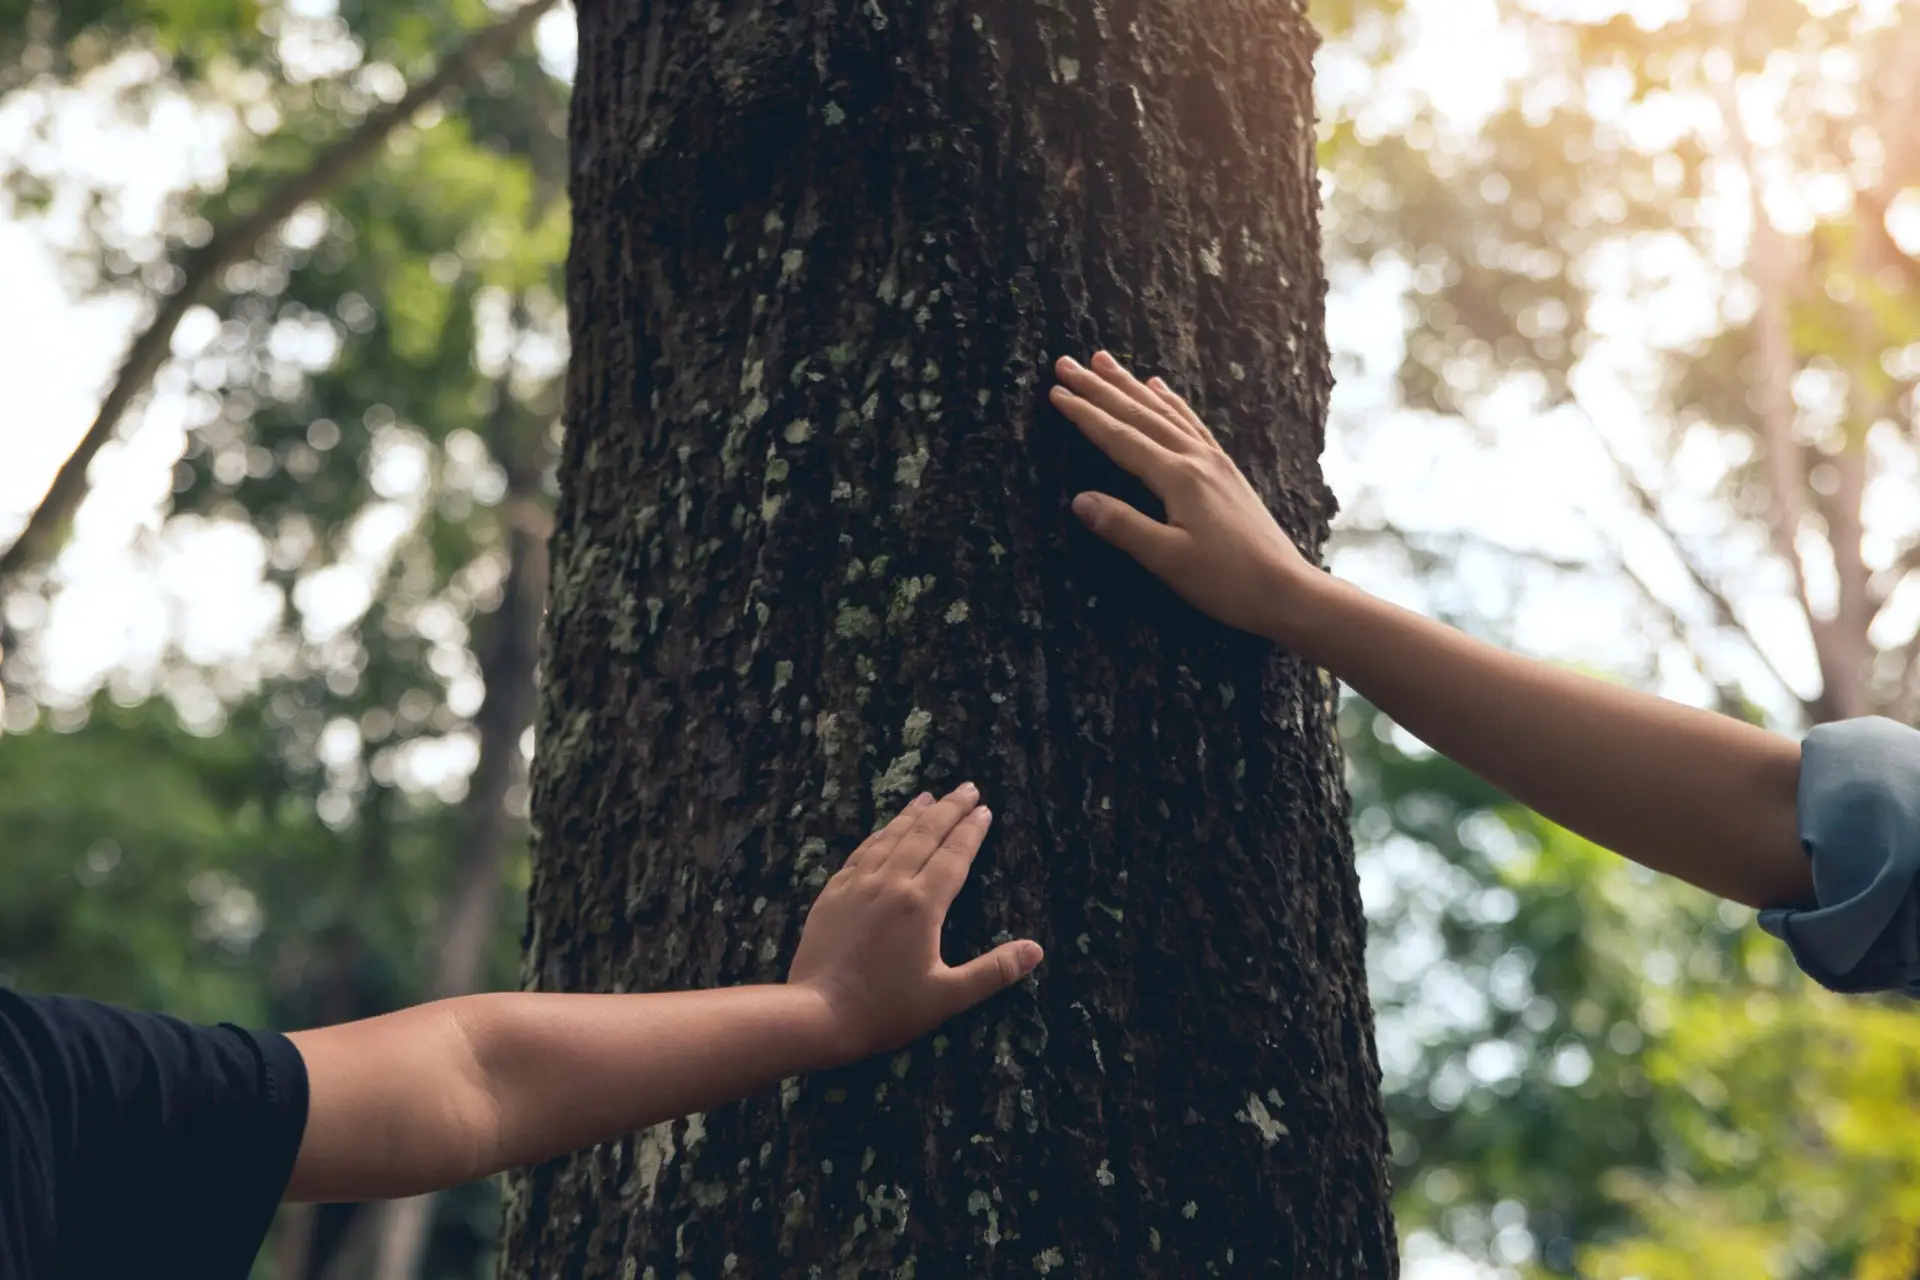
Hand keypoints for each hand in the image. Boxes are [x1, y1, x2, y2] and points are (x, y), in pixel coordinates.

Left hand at [788, 785, 1042, 1062]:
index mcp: (922, 904)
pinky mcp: (832, 895)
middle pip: (924, 836)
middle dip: (949, 810)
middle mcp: (890, 884)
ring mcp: (857, 886)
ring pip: (889, 838)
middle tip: (967, 788)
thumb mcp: (948, 997)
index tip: (985, 810)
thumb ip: (993, 971)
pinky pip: (860, 854)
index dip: (971, 831)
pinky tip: (883, 831)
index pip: (954, 856)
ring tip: (928, 797)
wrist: (817, 1014)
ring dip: (912, 815)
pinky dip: (878, 836)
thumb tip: (1036, 950)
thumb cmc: (886, 1010)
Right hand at [1051, 350, 1319, 639]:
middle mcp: (1197, 459)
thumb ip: (1123, 526)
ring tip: (1105, 362)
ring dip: (1131, 386)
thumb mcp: (1168, 560)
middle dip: (1100, 387)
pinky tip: (1161, 389)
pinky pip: (1191, 423)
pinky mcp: (1225, 471)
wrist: (1285, 590)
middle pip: (1140, 414)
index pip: (1120, 438)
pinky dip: (1170, 402)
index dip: (1085, 414)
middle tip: (1067, 363)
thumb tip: (1079, 500)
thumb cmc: (1226, 581)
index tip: (1055, 392)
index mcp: (1179, 478)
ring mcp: (1214, 462)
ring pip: (1164, 412)